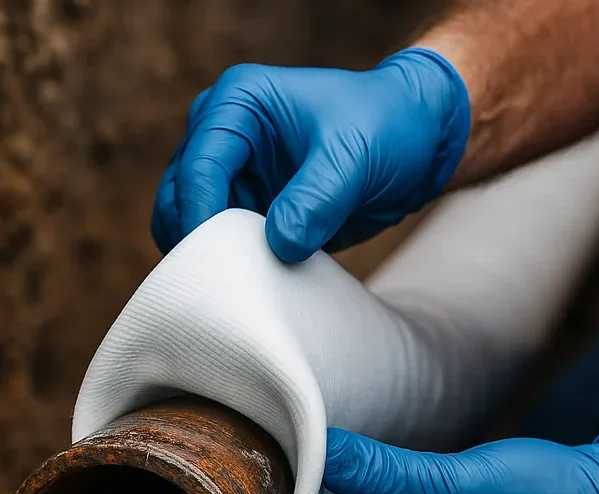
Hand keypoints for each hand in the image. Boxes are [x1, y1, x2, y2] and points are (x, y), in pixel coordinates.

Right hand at [151, 48, 469, 261]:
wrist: (419, 142)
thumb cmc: (388, 126)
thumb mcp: (355, 156)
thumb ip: (315, 199)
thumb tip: (279, 245)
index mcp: (238, 103)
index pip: (199, 166)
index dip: (202, 216)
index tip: (220, 259)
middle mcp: (223, 135)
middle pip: (179, 197)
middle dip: (195, 239)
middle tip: (223, 282)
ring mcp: (234, 175)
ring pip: (192, 225)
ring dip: (210, 256)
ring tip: (240, 286)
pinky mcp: (251, 208)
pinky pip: (223, 244)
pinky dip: (232, 265)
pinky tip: (255, 284)